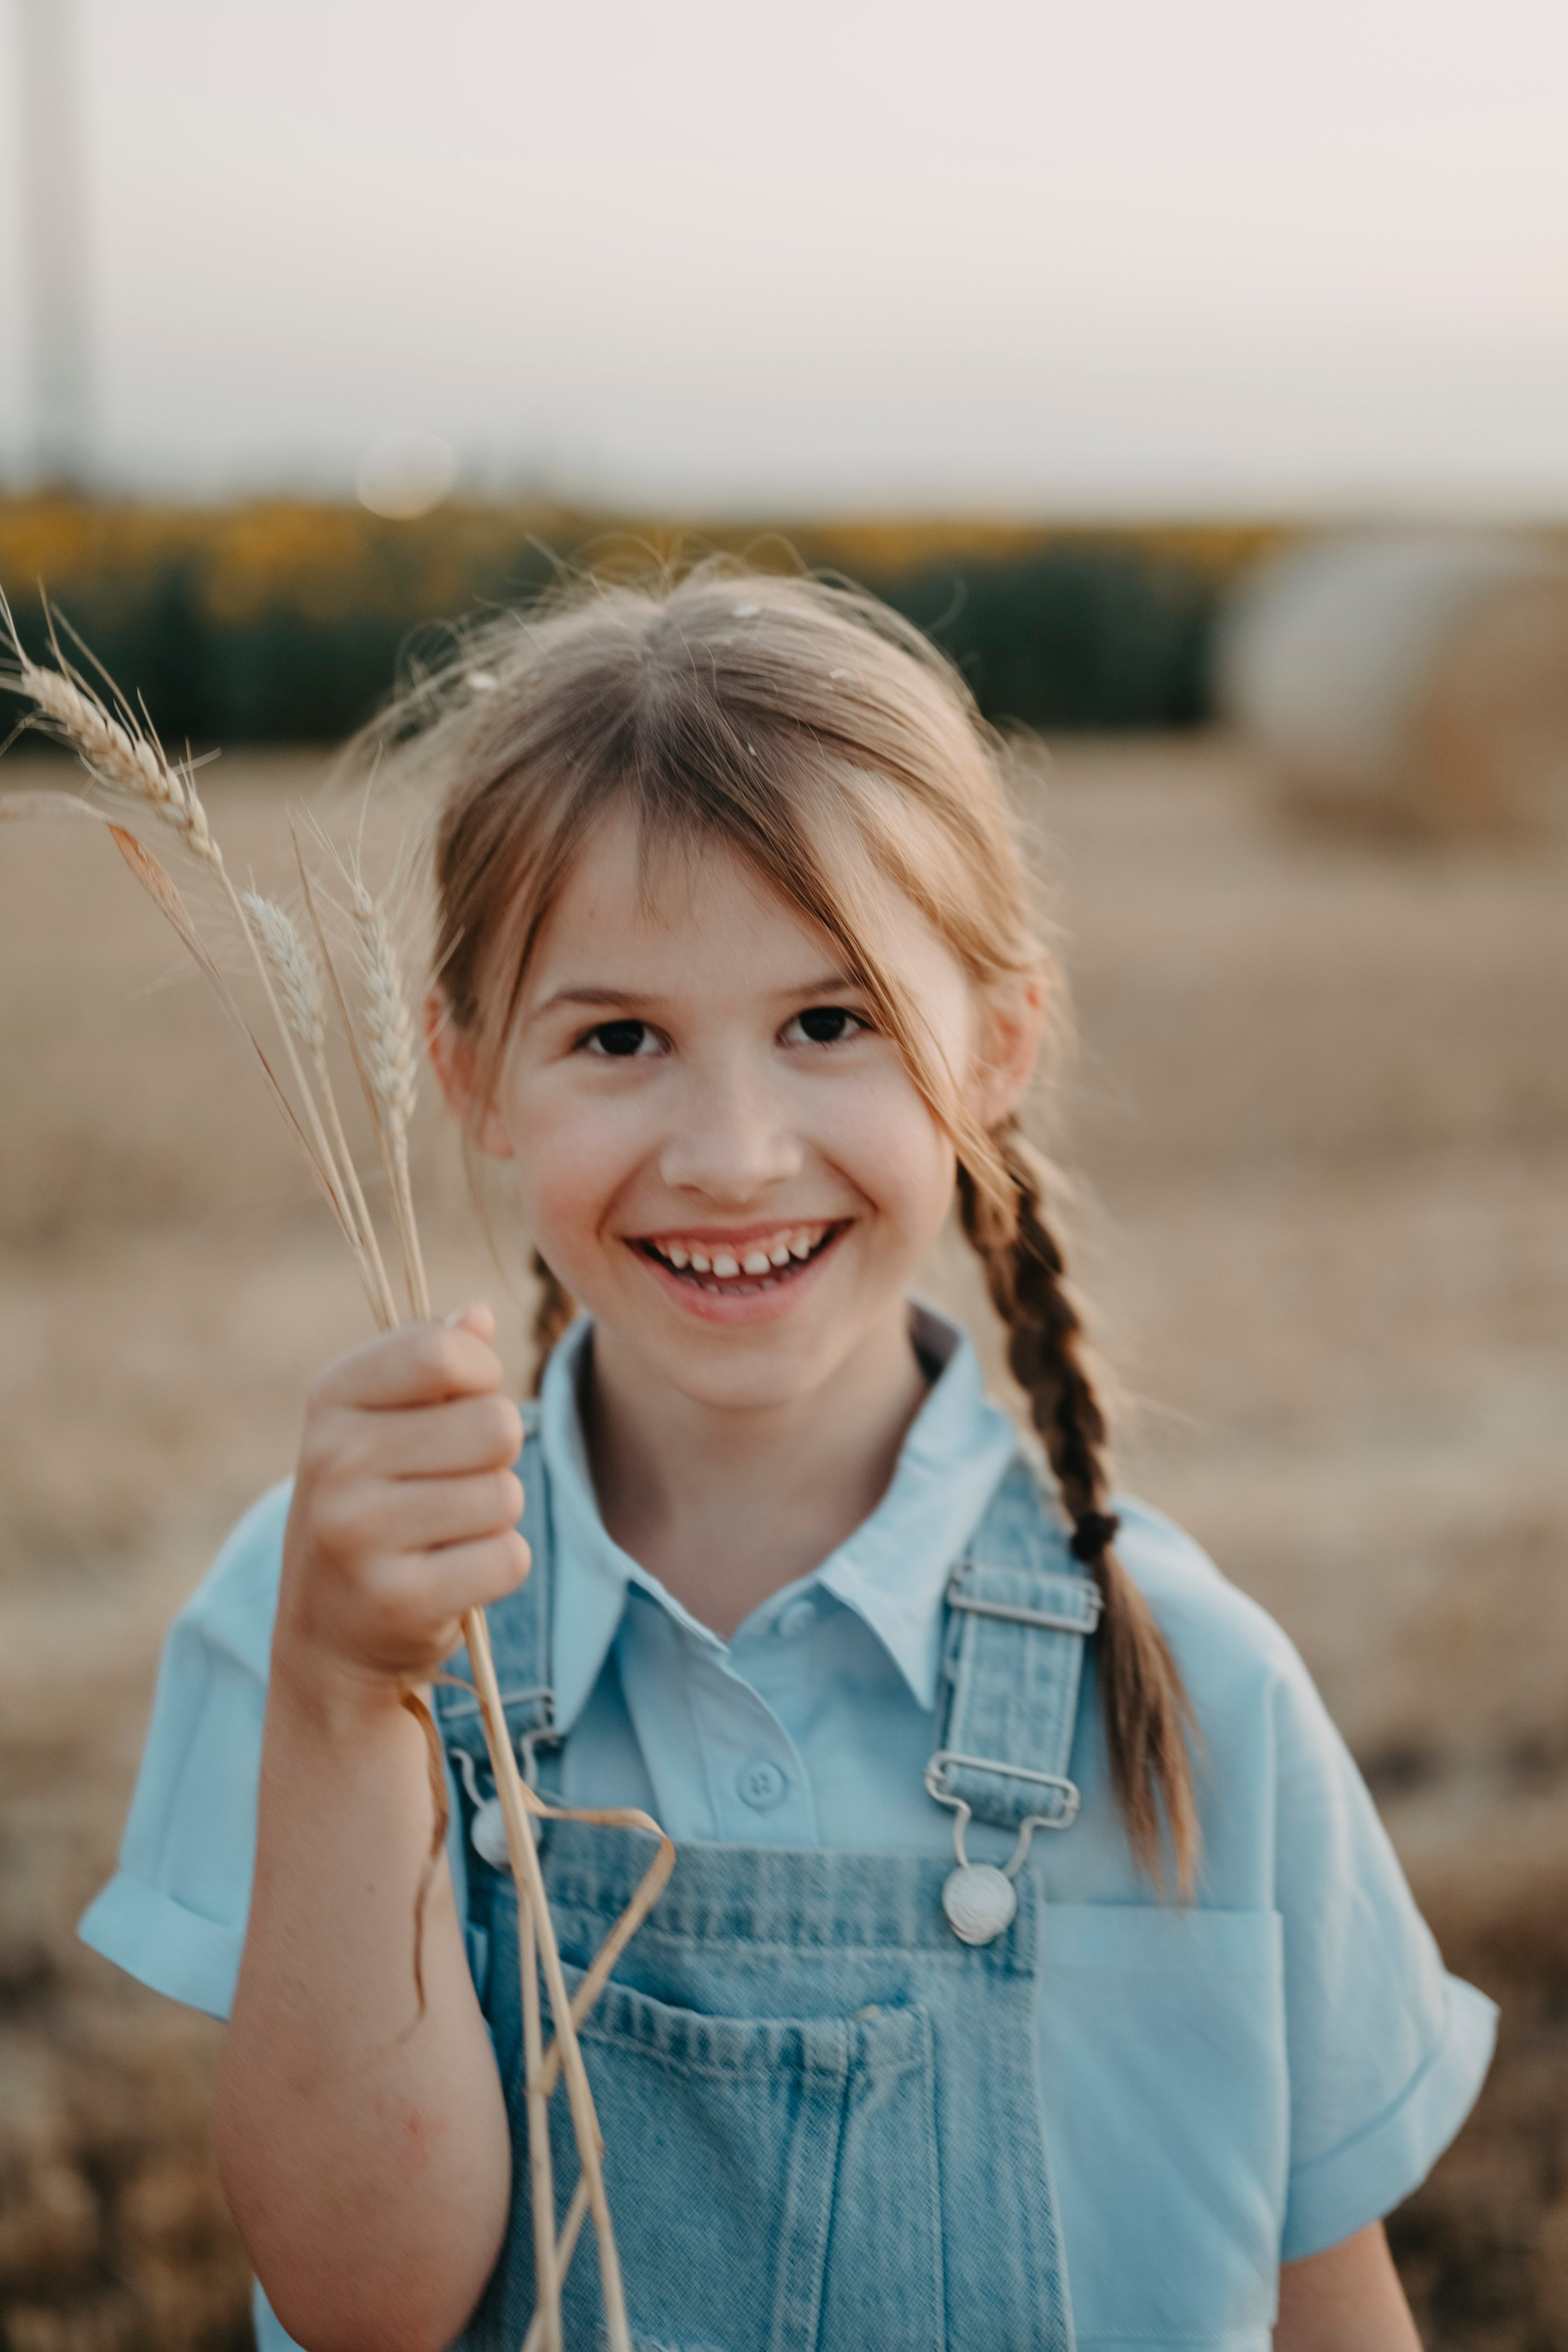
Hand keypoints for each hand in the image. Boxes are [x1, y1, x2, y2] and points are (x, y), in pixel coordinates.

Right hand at [278, 1303, 528, 1703]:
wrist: (327, 1635)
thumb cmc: (373, 1506)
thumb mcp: (381, 1423)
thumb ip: (432, 1364)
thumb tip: (481, 1313)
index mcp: (332, 1396)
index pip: (444, 1350)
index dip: (481, 1376)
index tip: (462, 1405)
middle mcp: (334, 1459)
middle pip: (495, 1425)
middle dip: (496, 1456)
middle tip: (451, 1486)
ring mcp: (359, 1533)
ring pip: (506, 1494)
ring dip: (495, 1516)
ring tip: (444, 1534)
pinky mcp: (396, 1600)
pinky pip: (507, 1559)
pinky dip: (497, 1569)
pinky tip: (449, 1578)